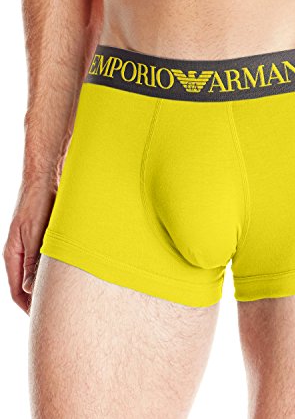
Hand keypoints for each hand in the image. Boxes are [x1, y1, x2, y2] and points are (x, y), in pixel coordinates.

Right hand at [3, 178, 56, 313]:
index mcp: (13, 256)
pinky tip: (74, 276)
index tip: (44, 321)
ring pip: (41, 275)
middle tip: (61, 314)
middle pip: (29, 286)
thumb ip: (33, 261)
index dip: (30, 308)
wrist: (47, 179)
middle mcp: (22, 254)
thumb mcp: (35, 234)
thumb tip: (31, 290)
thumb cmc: (38, 203)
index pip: (18, 292)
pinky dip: (59, 271)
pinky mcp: (47, 239)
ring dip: (52, 286)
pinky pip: (50, 262)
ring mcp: (34, 247)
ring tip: (69, 299)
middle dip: (42, 301)